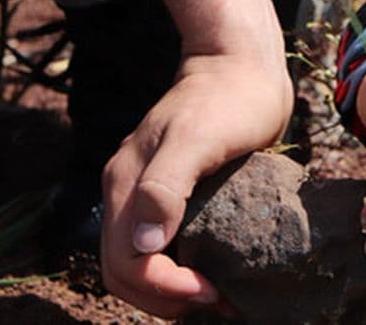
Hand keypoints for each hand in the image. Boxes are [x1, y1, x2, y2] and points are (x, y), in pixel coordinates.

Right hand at [100, 55, 292, 317]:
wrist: (240, 65)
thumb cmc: (229, 98)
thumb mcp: (199, 138)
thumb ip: (166, 185)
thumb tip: (143, 244)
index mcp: (127, 183)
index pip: (127, 263)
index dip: (165, 288)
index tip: (213, 291)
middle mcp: (128, 191)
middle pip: (126, 271)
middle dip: (167, 298)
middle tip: (220, 301)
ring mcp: (145, 192)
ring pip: (139, 262)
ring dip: (172, 289)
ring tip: (220, 295)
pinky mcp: (169, 191)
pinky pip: (160, 243)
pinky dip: (180, 268)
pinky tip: (214, 270)